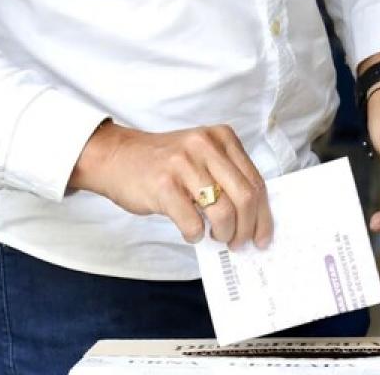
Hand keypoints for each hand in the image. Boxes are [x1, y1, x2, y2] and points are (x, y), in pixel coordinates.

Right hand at [69, 121, 271, 248]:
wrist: (116, 157)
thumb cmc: (163, 163)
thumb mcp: (201, 157)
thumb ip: (227, 177)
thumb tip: (253, 219)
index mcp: (222, 138)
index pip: (255, 181)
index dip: (263, 215)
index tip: (263, 236)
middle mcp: (205, 146)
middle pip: (245, 197)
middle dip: (247, 228)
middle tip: (240, 243)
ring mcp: (184, 164)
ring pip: (223, 211)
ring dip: (224, 233)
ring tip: (217, 238)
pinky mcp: (164, 185)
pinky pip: (192, 222)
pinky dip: (195, 234)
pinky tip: (191, 232)